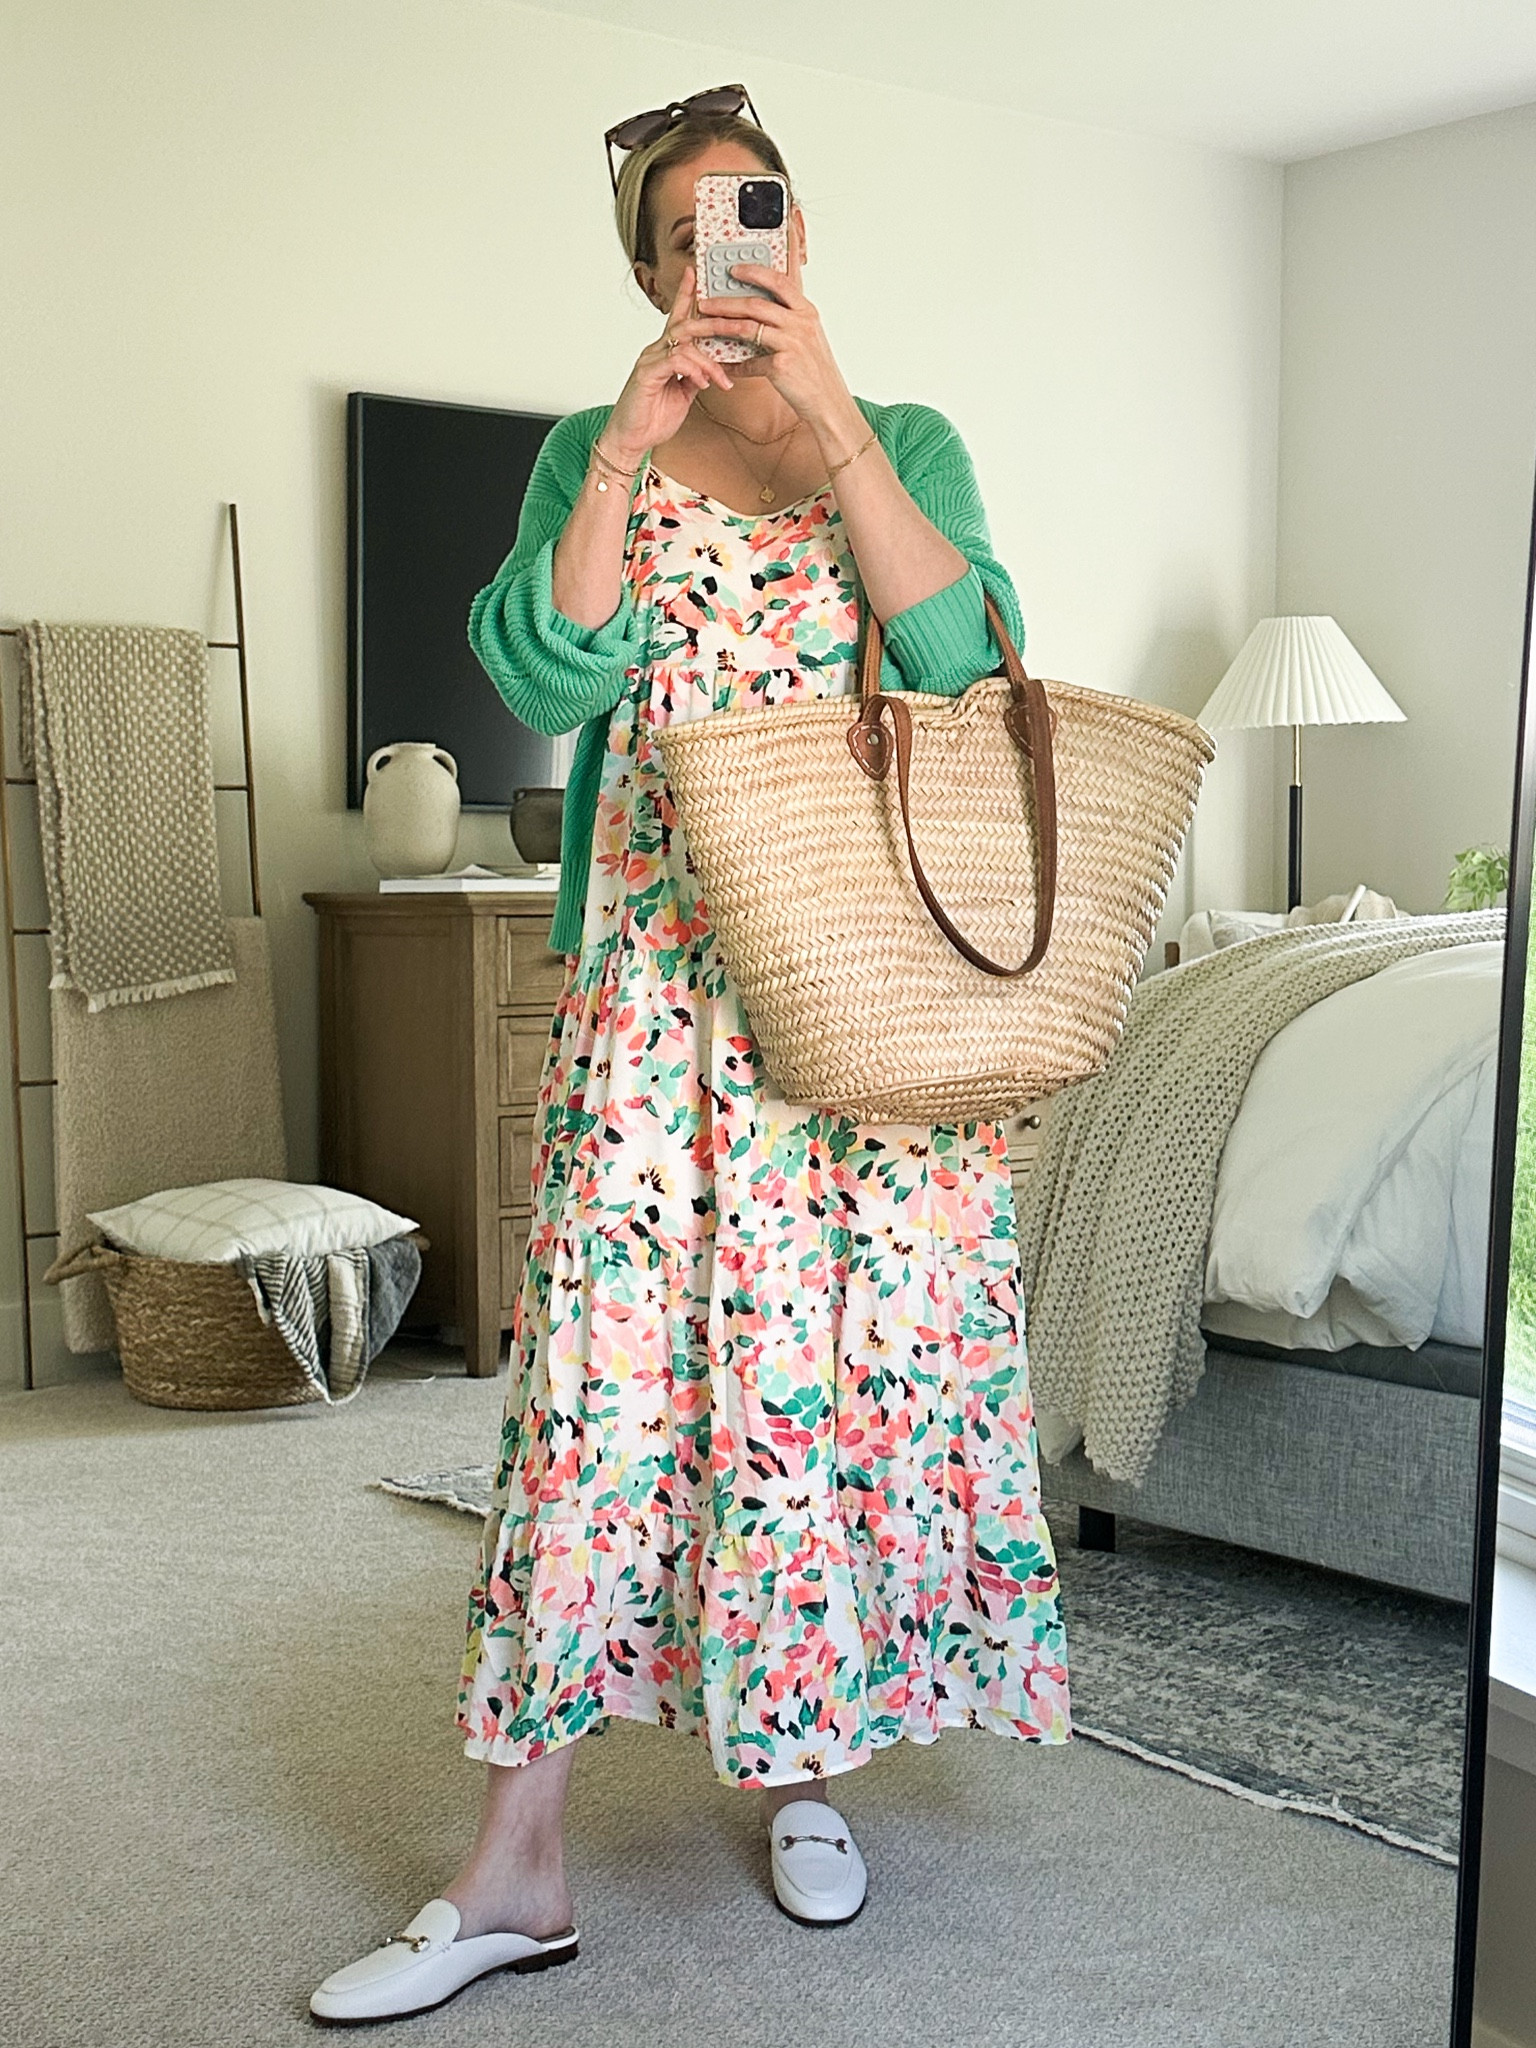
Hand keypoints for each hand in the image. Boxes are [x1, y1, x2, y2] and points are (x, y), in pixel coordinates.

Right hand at [603, 265, 745, 464]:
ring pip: (685, 343)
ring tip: (721, 378)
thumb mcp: (683, 395)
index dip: (686, 295)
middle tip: (735, 323)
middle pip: (686, 323)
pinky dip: (694, 370)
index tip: (697, 274)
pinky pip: (676, 361)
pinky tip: (702, 383)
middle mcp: (655, 351)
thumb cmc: (652, 418)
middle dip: (713, 322)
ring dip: (708, 359)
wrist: (630, 440)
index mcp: (665, 353)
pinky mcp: (646, 374)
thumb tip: (712, 369)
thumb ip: (695, 377)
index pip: (678, 318)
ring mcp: (649, 360)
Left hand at [695, 264, 859, 444]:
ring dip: (721, 325)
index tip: (733, 270)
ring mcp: (791, 344)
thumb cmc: (816, 371)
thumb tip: (760, 309)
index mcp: (806, 312)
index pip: (779, 282)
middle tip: (705, 303)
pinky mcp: (782, 366)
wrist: (829, 402)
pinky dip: (734, 365)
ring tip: (703, 325)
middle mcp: (800, 323)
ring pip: (747, 328)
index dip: (754, 272)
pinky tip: (723, 366)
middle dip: (725, 302)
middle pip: (755, 304)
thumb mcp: (809, 337)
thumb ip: (789, 320)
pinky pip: (750, 362)